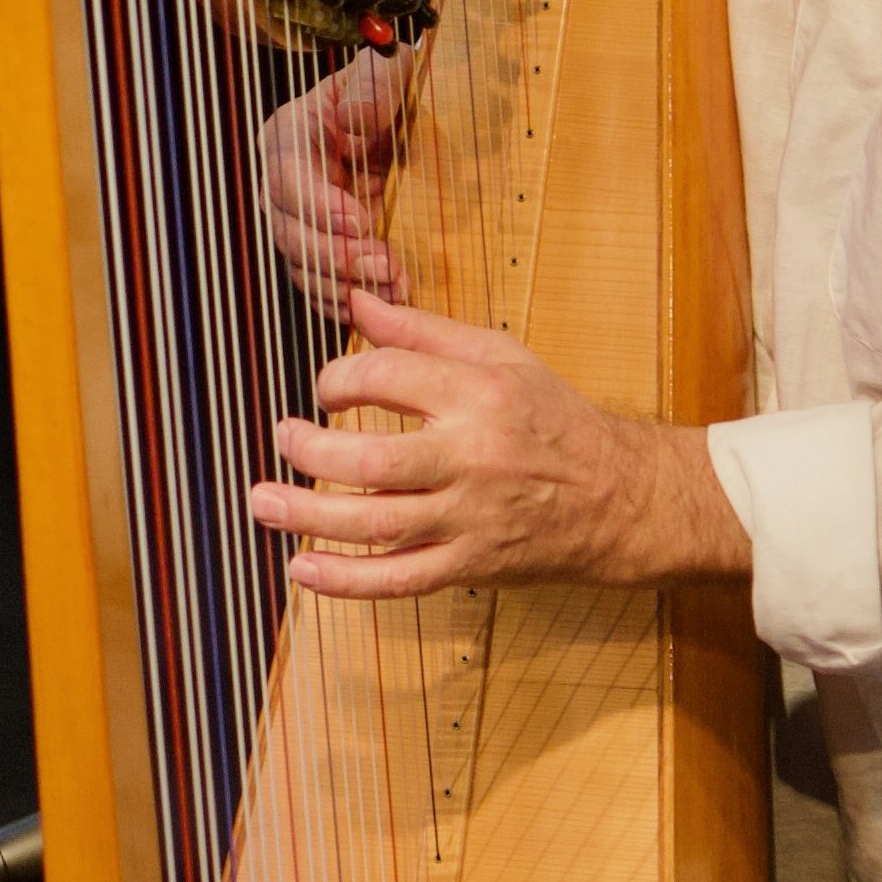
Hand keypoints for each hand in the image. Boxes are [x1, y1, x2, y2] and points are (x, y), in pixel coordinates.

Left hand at [246, 288, 749, 598]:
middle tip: (284, 437)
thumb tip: (355, 301)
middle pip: (371, 461)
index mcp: (479, 394)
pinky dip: (345, 580)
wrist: (621, 499)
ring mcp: (470, 518)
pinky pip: (399, 579)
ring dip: (306, 516)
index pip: (386, 377)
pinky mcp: (470, 565)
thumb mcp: (500, 357)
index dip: (339, 379)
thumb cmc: (554, 420)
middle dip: (309, 451)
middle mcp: (472, 457)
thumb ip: (422, 331)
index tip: (329, 389)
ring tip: (261, 500)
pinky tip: (301, 568)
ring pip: (375, 523)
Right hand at [260, 52, 413, 307]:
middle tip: (385, 263)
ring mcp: (302, 216)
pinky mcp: (323, 242)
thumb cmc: (384, 82)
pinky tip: (381, 301)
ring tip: (394, 285)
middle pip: (290, 232)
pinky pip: (319, 282)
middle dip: (336, 255)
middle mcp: (285, 181)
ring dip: (344, 285)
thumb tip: (356, 117)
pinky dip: (344, 301)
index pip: (289, 179)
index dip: (319, 205)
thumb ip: (374, 87)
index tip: (360, 219)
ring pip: (302, 265)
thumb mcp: (385, 69)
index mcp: (289, 135)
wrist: (393, 105)